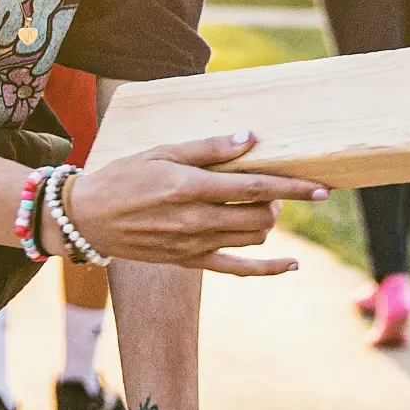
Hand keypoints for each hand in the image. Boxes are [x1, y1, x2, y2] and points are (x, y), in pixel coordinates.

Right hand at [65, 134, 328, 276]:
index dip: (292, 188)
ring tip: (262, 207)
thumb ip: (208, 147)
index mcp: (190, 187)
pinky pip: (238, 270)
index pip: (255, 187)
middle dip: (280, 203)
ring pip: (253, 239)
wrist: (88, 218)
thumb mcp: (162, 151)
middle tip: (274, 188)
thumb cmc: (125, 176)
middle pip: (260, 216)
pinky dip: (268, 269)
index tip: (320, 187)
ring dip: (267, 223)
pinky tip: (291, 264)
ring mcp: (194, 245)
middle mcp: (196, 219)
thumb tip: (250, 139)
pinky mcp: (190, 262)